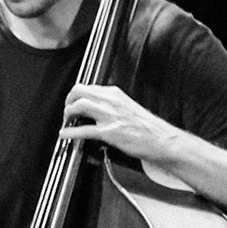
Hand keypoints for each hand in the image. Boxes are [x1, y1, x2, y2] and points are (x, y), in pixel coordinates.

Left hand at [60, 83, 182, 164]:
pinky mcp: (109, 132)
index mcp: (115, 94)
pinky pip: (83, 130)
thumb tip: (95, 108)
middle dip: (68, 100)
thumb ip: (111, 105)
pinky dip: (70, 132)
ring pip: (79, 106)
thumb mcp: (127, 107)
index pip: (88, 87)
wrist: (162, 140)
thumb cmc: (147, 127)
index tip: (72, 102)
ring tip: (66, 121)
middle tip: (66, 111)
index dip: (75, 95)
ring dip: (68, 113)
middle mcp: (111, 101)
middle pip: (79, 91)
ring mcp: (110, 116)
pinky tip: (65, 134)